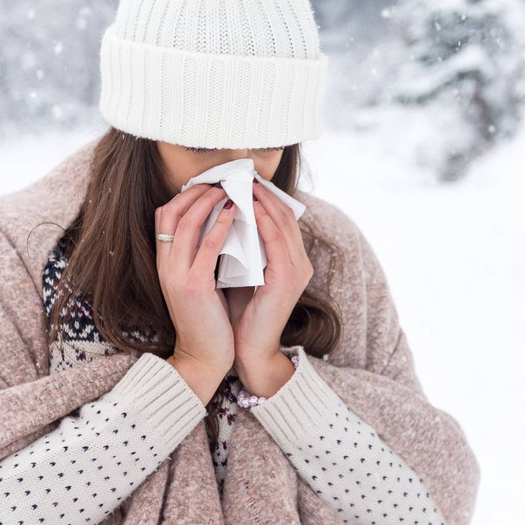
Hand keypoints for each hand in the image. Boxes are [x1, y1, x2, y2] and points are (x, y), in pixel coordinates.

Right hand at [155, 183, 236, 401]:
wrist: (202, 359)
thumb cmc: (208, 321)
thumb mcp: (198, 283)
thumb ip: (201, 257)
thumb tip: (222, 225)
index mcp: (164, 265)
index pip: (163, 217)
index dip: (184, 196)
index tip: (208, 185)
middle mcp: (165, 266)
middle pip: (171, 213)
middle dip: (196, 191)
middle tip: (221, 181)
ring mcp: (177, 275)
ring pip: (187, 223)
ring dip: (209, 200)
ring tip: (230, 190)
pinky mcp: (195, 286)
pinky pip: (207, 246)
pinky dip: (221, 224)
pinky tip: (236, 213)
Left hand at [232, 180, 313, 379]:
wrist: (247, 350)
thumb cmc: (241, 312)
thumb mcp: (243, 271)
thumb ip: (242, 246)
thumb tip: (224, 215)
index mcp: (292, 261)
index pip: (281, 219)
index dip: (265, 197)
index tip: (243, 180)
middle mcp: (300, 263)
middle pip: (285, 216)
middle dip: (264, 193)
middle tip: (243, 174)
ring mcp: (297, 271)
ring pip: (282, 224)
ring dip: (262, 201)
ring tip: (244, 183)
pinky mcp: (286, 279)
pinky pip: (275, 241)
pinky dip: (263, 221)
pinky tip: (249, 207)